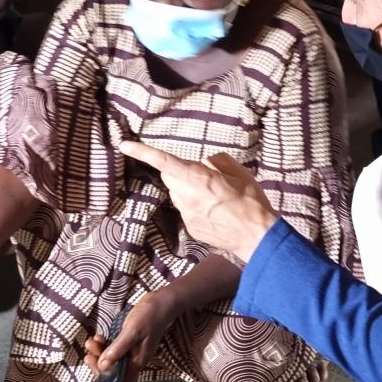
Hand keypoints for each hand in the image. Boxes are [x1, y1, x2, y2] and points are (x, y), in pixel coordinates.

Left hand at [83, 292, 178, 381]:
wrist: (163, 301)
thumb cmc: (150, 316)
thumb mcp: (133, 331)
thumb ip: (118, 349)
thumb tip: (103, 367)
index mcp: (137, 362)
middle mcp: (133, 360)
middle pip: (111, 373)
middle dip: (97, 367)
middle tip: (88, 355)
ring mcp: (130, 351)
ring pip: (110, 361)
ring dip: (98, 354)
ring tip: (91, 341)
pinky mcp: (128, 342)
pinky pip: (112, 350)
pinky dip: (103, 346)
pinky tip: (98, 337)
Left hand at [119, 141, 276, 262]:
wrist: (256, 236)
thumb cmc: (251, 202)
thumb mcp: (239, 172)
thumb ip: (217, 162)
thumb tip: (204, 163)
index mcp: (199, 179)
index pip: (164, 162)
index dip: (142, 152)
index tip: (125, 145)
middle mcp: (187, 197)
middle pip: (169, 177)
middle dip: (178, 172)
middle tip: (202, 174)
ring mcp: (187, 215)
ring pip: (177, 195)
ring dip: (187, 189)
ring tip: (213, 196)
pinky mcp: (190, 228)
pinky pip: (186, 210)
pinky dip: (195, 206)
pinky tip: (215, 211)